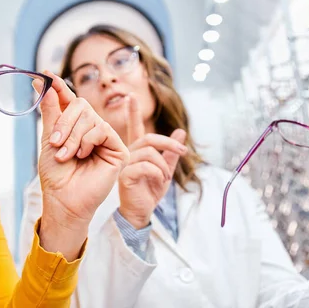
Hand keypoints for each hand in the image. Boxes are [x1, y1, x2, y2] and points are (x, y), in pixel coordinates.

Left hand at [35, 71, 128, 259]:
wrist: (64, 199)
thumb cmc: (56, 175)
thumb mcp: (49, 139)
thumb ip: (51, 111)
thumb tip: (45, 83)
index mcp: (74, 126)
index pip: (68, 100)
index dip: (58, 87)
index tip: (43, 75)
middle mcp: (91, 129)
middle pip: (81, 104)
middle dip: (64, 122)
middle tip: (54, 142)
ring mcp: (106, 138)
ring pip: (91, 117)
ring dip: (73, 136)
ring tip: (66, 155)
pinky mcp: (118, 149)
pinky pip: (102, 129)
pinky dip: (87, 141)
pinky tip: (83, 155)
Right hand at [118, 94, 187, 228]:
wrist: (141, 212)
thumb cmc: (150, 191)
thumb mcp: (165, 169)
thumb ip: (172, 152)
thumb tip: (181, 131)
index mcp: (137, 151)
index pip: (134, 127)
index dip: (132, 112)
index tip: (130, 96)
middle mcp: (128, 154)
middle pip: (149, 138)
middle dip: (169, 143)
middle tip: (183, 152)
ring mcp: (125, 164)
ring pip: (149, 153)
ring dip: (163, 165)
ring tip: (165, 177)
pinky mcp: (125, 175)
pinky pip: (146, 166)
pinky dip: (158, 173)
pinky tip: (159, 182)